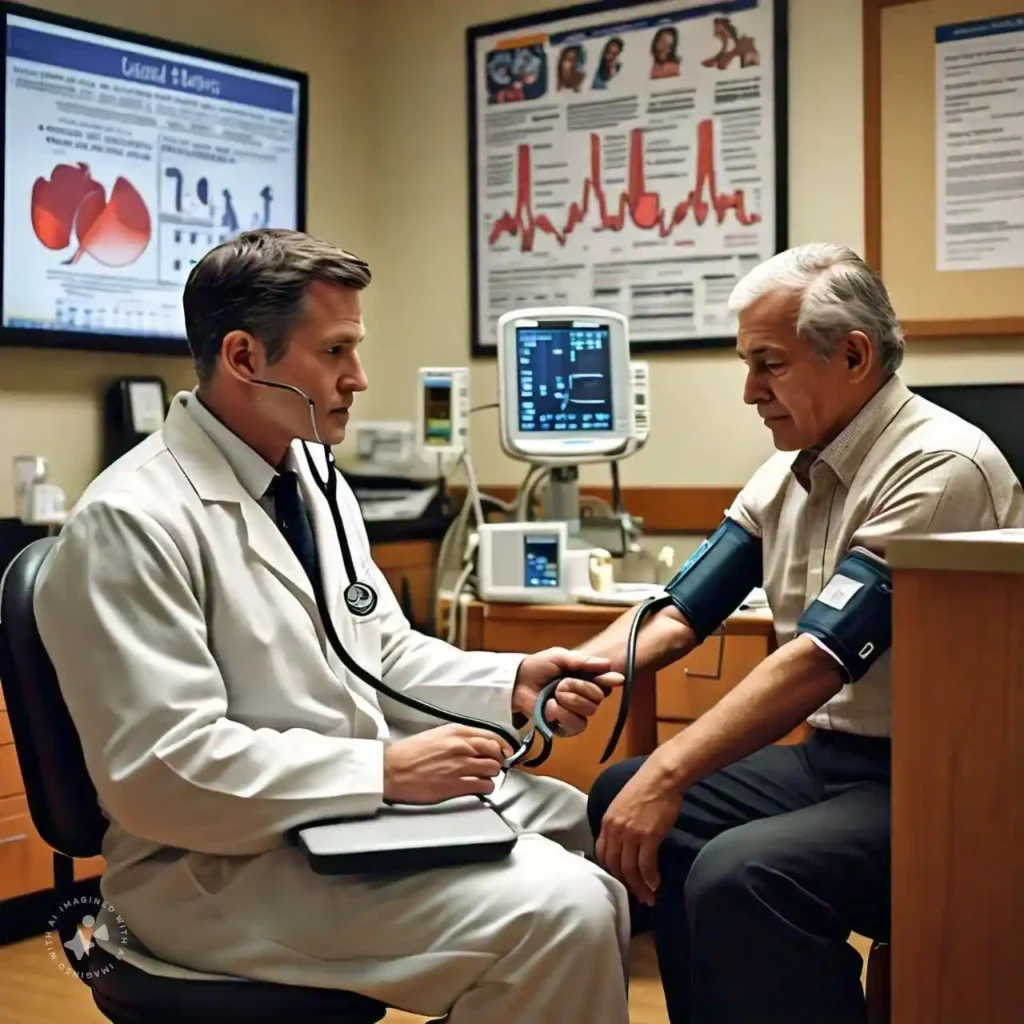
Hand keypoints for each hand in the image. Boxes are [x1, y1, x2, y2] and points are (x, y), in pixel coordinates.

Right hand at [383, 724, 513, 803]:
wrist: (391, 771)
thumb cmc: (408, 754)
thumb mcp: (435, 735)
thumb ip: (457, 737)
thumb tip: (475, 743)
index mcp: (455, 732)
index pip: (491, 735)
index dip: (502, 745)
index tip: (504, 750)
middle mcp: (461, 747)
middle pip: (496, 752)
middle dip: (497, 759)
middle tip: (493, 764)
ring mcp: (460, 766)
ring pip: (493, 769)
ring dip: (491, 774)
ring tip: (482, 776)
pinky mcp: (457, 786)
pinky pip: (485, 786)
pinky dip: (486, 787)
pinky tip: (478, 787)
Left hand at [511, 648, 622, 736]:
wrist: (518, 682)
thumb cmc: (539, 666)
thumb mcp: (559, 657)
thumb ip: (581, 660)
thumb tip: (608, 665)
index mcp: (587, 677)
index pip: (607, 681)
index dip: (610, 680)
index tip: (614, 679)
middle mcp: (585, 695)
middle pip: (598, 697)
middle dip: (579, 688)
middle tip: (561, 683)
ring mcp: (577, 712)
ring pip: (589, 711)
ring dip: (570, 700)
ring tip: (554, 695)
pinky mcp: (566, 727)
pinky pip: (576, 725)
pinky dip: (562, 714)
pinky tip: (551, 707)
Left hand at [596, 752, 682, 905]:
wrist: (661, 778)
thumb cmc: (644, 788)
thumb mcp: (622, 805)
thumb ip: (617, 823)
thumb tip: (621, 843)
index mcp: (607, 821)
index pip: (602, 854)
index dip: (611, 871)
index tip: (620, 880)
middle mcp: (615, 830)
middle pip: (615, 866)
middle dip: (625, 884)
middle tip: (635, 896)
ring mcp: (631, 834)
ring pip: (630, 870)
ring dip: (639, 887)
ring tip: (647, 898)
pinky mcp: (649, 837)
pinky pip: (646, 865)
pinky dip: (649, 879)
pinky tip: (655, 885)